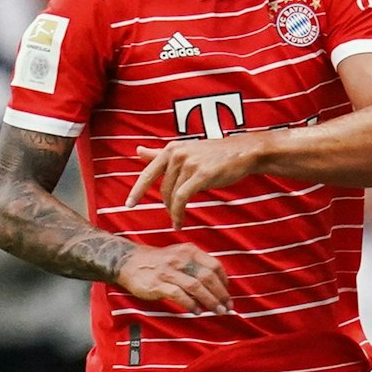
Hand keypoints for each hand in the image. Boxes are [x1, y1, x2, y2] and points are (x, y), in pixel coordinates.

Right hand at [114, 242, 230, 313]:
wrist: (128, 261)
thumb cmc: (159, 261)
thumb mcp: (180, 255)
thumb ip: (198, 265)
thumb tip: (219, 285)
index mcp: (190, 251)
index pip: (215, 266)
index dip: (224, 282)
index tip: (227, 294)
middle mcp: (180, 259)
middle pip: (208, 277)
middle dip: (220, 294)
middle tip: (226, 307)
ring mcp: (168, 271)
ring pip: (196, 287)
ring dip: (209, 301)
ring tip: (216, 311)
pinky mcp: (157, 284)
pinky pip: (179, 295)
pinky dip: (190, 304)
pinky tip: (196, 311)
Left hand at [127, 138, 261, 228]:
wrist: (243, 152)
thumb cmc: (215, 154)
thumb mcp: (185, 150)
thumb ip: (159, 153)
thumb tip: (137, 151)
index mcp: (171, 149)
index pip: (148, 173)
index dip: (137, 191)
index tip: (129, 204)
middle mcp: (177, 154)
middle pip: (162, 188)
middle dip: (166, 204)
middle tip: (172, 215)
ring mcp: (189, 164)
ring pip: (172, 195)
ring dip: (173, 211)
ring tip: (177, 220)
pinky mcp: (201, 175)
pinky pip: (182, 199)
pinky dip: (178, 213)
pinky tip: (179, 222)